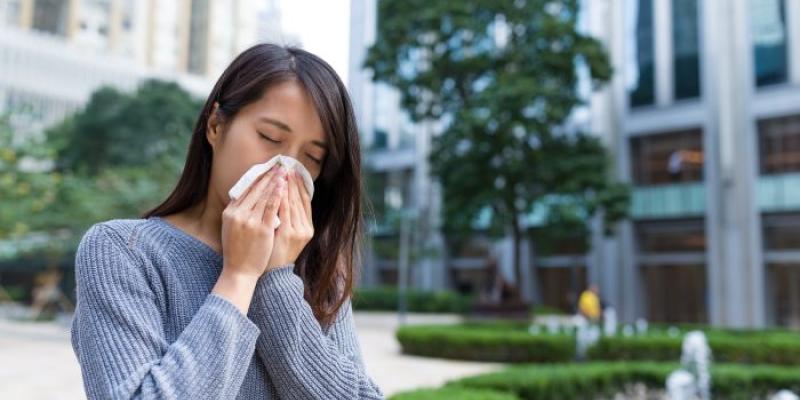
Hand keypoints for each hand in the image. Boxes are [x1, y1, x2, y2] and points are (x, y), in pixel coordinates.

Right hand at [220, 165, 287, 279]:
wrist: (239, 271)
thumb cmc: (237, 250)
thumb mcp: (230, 227)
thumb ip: (237, 212)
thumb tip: (246, 196)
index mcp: (229, 212)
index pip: (245, 190)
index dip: (257, 178)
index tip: (267, 169)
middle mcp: (238, 214)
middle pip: (255, 190)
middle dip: (268, 176)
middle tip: (278, 165)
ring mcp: (249, 221)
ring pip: (264, 196)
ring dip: (275, 182)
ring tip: (283, 172)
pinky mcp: (261, 228)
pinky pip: (271, 208)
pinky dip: (278, 195)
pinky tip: (283, 186)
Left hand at [266, 169, 314, 270]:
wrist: (271, 274)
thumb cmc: (275, 253)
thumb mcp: (285, 235)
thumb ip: (287, 218)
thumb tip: (282, 197)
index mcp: (307, 228)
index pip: (305, 201)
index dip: (300, 185)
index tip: (295, 171)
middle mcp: (305, 229)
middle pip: (300, 199)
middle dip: (293, 182)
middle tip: (288, 167)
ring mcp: (297, 232)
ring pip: (293, 203)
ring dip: (288, 186)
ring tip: (283, 173)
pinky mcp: (287, 234)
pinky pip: (284, 212)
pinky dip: (281, 198)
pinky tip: (277, 187)